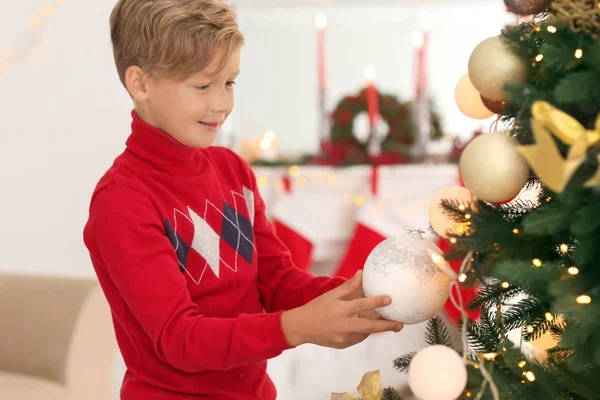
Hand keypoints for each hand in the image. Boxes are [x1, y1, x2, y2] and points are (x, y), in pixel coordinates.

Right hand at [281, 270, 403, 348]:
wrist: (301, 328)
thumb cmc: (316, 308)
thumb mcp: (331, 295)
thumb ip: (348, 286)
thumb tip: (361, 273)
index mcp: (341, 310)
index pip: (362, 305)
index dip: (377, 302)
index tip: (389, 299)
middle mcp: (343, 325)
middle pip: (370, 327)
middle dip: (387, 326)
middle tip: (400, 324)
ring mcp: (343, 338)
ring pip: (365, 333)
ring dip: (374, 328)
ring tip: (386, 323)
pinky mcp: (343, 345)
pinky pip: (357, 338)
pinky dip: (362, 332)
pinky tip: (364, 326)